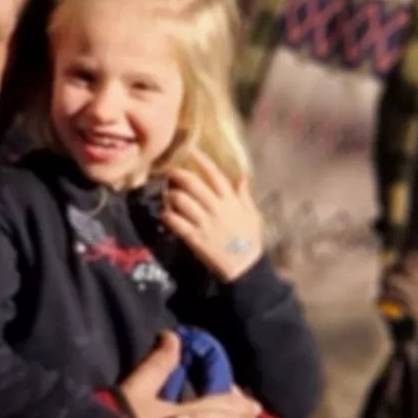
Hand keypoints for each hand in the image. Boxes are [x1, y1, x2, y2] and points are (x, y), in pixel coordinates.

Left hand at [162, 158, 262, 279]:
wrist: (245, 267)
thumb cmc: (250, 240)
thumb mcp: (253, 215)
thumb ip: (244, 195)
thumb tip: (242, 176)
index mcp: (231, 201)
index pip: (214, 175)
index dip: (202, 161)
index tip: (191, 150)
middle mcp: (217, 208)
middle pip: (193, 184)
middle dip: (177, 174)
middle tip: (168, 171)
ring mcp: (205, 223)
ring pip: (181, 200)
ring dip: (170, 195)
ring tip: (166, 194)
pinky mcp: (195, 238)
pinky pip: (176, 222)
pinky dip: (167, 215)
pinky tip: (164, 213)